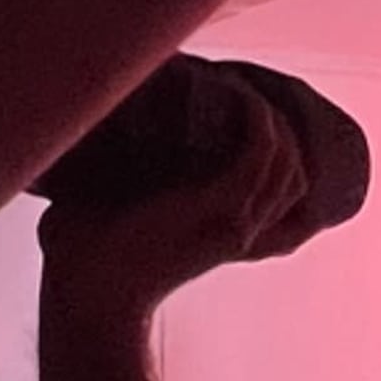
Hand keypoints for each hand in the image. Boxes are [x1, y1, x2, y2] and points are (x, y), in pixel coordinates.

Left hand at [38, 95, 313, 342]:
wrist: (84, 293)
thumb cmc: (88, 259)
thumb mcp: (122, 217)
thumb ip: (131, 185)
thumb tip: (99, 134)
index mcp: (225, 245)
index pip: (292, 219)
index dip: (291, 174)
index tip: (265, 130)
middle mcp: (243, 237)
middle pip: (296, 182)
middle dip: (285, 134)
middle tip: (251, 95)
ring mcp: (236, 222)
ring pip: (287, 165)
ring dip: (272, 118)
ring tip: (243, 87)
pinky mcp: (220, 206)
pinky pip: (261, 151)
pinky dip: (255, 115)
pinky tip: (235, 88)